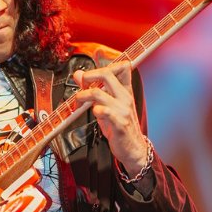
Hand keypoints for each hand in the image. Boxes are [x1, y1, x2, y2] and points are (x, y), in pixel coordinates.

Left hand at [72, 56, 148, 176]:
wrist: (133, 149)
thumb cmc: (119, 125)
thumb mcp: (107, 105)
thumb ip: (95, 90)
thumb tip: (79, 74)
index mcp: (125, 91)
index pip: (122, 67)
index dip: (106, 63)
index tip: (92, 71)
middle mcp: (125, 97)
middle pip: (106, 74)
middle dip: (88, 76)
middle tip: (81, 84)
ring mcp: (123, 110)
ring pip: (98, 92)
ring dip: (82, 96)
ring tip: (78, 102)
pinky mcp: (119, 123)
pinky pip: (104, 111)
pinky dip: (94, 110)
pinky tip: (93, 113)